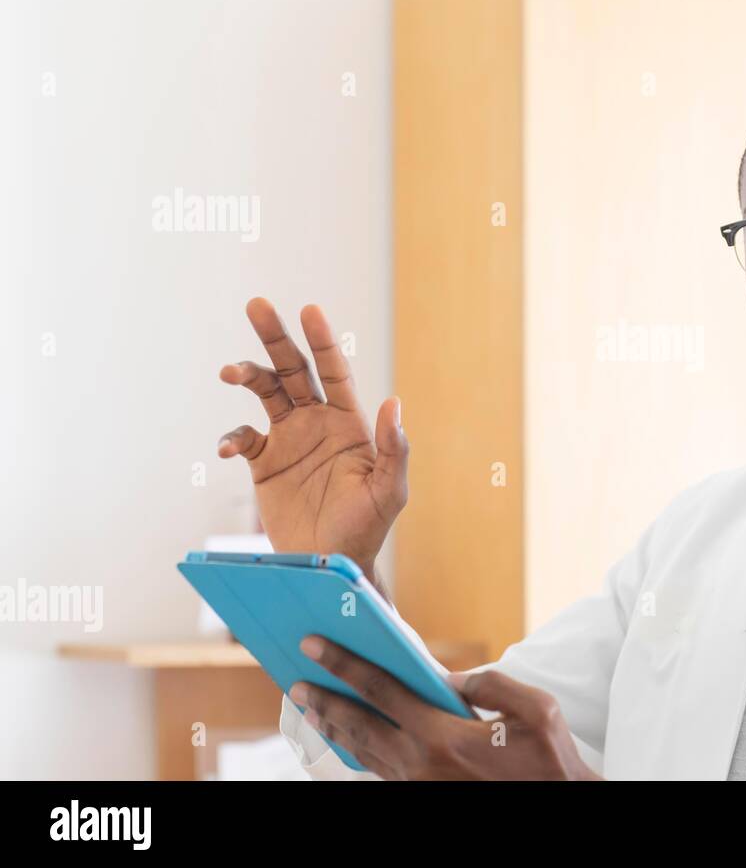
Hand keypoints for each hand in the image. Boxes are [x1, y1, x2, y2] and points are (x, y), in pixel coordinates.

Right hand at [217, 298, 407, 579]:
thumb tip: (393, 403)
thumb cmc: (367, 527)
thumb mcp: (389, 491)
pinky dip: (232, 436)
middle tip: (257, 305)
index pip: (334, 371)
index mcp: (348, 422)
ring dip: (248, 375)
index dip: (322, 341)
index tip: (309, 310)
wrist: (330, 563)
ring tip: (229, 371)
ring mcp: (288, 440)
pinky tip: (230, 447)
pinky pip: (242, 437)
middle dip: (276, 337)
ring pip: (264, 392)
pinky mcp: (263, 463)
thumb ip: (394, 449)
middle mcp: (316, 422)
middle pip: (294, 369)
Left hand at [290, 636, 600, 780]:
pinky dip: (357, 751)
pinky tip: (348, 739)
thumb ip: (492, 684)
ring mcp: (417, 785)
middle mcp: (420, 764)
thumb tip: (452, 678)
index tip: (315, 646)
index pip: (381, 692)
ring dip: (333, 727)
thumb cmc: (548, 760)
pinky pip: (379, 770)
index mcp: (443, 737)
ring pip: (363, 752)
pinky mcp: (421, 795)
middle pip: (358, 725)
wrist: (555, 805)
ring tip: (311, 706)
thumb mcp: (537, 709)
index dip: (344, 665)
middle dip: (324, 698)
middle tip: (295, 679)